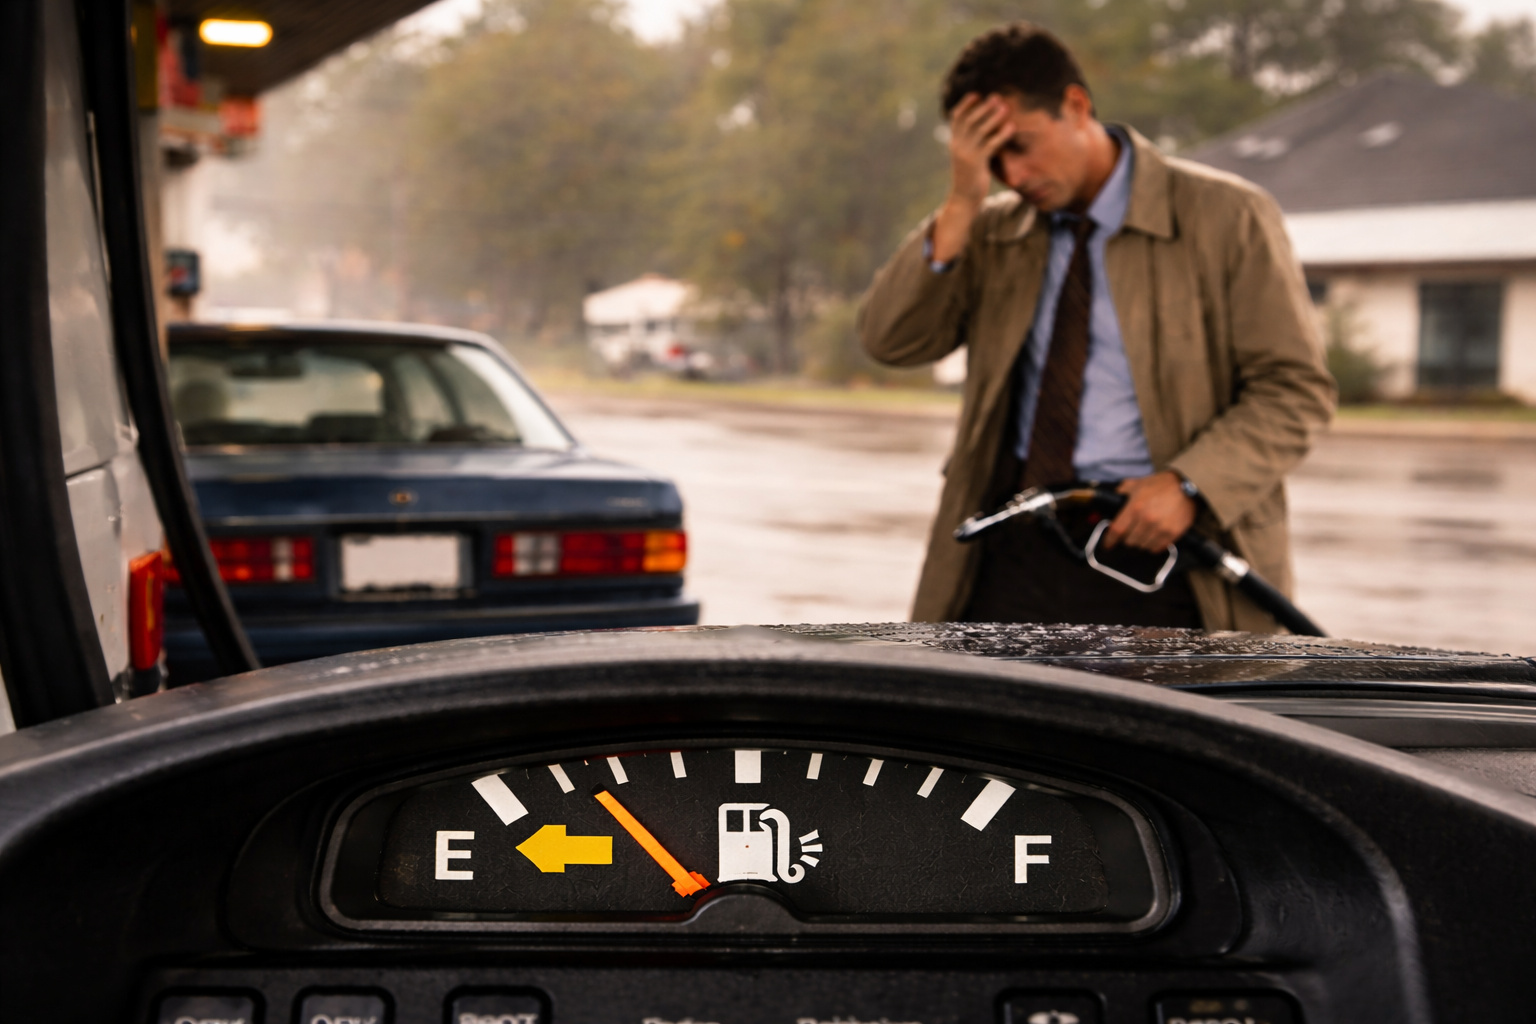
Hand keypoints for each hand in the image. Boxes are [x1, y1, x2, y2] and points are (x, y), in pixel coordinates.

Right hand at [930, 93, 1011, 261]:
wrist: (964, 199)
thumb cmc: (970, 177)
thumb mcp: (968, 157)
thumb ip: (972, 142)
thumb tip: (985, 127)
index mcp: (954, 143)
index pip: (956, 119)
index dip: (965, 105)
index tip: (976, 94)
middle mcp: (958, 146)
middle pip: (969, 121)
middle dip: (983, 108)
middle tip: (997, 97)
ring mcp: (966, 155)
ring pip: (980, 131)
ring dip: (993, 117)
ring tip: (1006, 107)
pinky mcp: (977, 164)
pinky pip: (990, 145)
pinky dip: (1001, 135)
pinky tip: (1011, 127)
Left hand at [1102, 472, 1196, 552]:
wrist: (1188, 486)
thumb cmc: (1162, 484)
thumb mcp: (1138, 483)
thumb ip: (1122, 491)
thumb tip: (1112, 498)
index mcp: (1135, 507)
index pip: (1117, 530)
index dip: (1110, 540)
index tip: (1108, 545)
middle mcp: (1147, 520)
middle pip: (1129, 541)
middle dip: (1127, 539)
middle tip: (1130, 534)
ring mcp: (1161, 528)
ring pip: (1142, 546)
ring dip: (1140, 543)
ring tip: (1143, 535)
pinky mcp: (1173, 534)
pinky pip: (1157, 548)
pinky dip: (1153, 546)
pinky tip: (1153, 538)